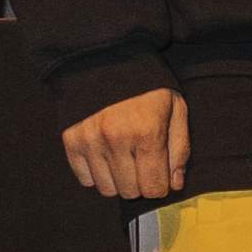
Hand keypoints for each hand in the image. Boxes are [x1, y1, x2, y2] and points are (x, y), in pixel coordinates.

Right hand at [61, 86, 188, 201]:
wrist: (107, 59)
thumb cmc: (148, 88)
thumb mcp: (176, 110)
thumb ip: (179, 149)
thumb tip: (174, 185)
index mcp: (147, 132)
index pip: (154, 188)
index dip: (160, 185)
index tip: (159, 173)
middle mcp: (116, 139)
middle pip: (130, 192)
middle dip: (140, 182)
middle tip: (140, 162)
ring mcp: (91, 140)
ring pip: (107, 189)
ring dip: (118, 180)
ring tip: (123, 157)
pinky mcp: (71, 140)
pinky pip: (85, 179)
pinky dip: (96, 173)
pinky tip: (105, 155)